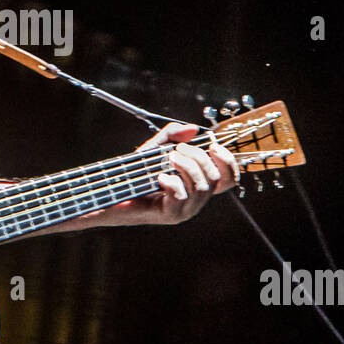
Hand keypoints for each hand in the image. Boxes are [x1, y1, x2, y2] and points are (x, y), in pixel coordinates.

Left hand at [118, 122, 240, 225]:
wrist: (115, 194)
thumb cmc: (137, 174)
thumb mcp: (155, 149)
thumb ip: (173, 136)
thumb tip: (193, 128)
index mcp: (198, 185)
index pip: (228, 179)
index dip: (228, 162)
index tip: (213, 146)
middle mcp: (196, 200)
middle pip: (214, 179)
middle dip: (198, 158)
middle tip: (177, 150)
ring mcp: (185, 210)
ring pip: (201, 187)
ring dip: (186, 167)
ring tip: (169, 158)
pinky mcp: (171, 215)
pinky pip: (181, 196)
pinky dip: (172, 182)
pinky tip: (160, 177)